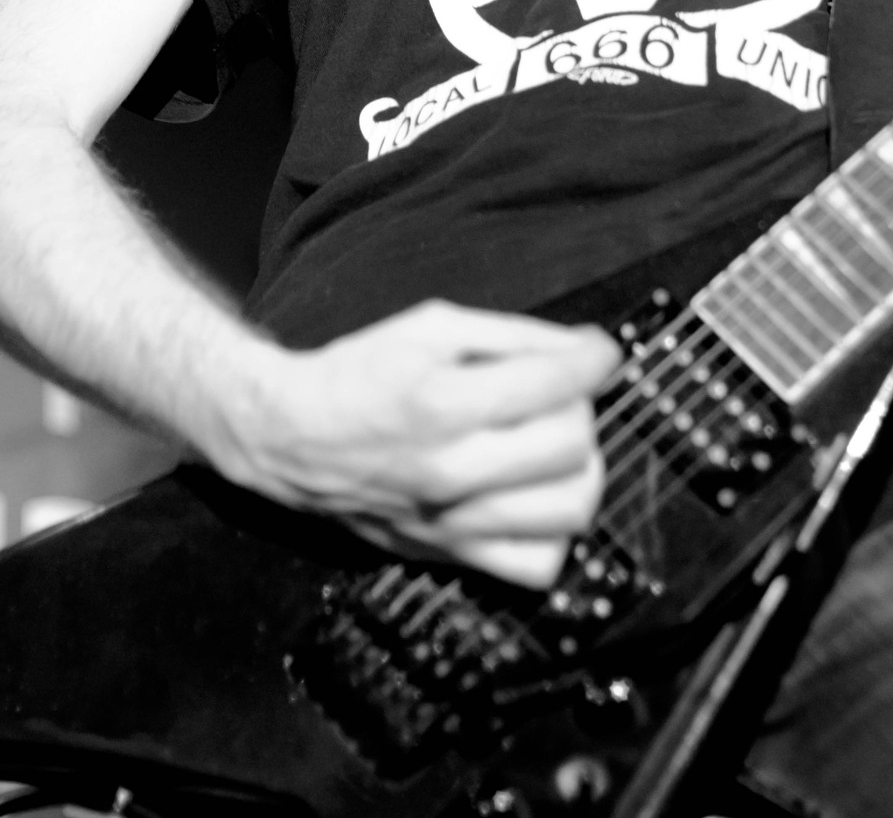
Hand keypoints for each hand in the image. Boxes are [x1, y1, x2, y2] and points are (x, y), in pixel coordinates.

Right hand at [225, 299, 619, 587]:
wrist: (292, 437)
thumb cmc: (361, 373)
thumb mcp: (433, 326)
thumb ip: (514, 335)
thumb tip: (586, 349)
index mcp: (444, 402)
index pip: (557, 383)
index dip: (596, 358)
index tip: (600, 352)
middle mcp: (452, 470)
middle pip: (571, 445)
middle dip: (582, 407)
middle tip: (563, 394)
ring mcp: (453, 522)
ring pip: (568, 511)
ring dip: (580, 469)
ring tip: (557, 445)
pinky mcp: (450, 555)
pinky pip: (537, 566)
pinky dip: (554, 532)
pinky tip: (537, 497)